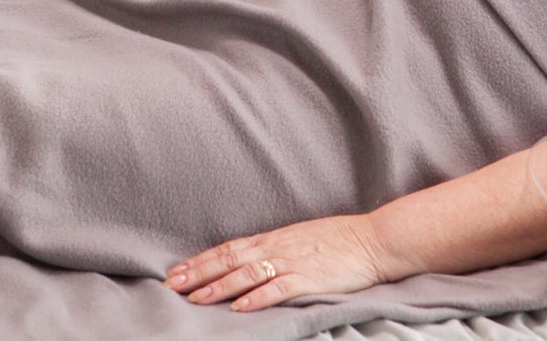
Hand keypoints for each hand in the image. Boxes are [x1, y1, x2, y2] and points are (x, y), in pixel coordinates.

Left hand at [165, 213, 389, 312]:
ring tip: (196, 298)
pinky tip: (239, 307)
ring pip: (248, 274)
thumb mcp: (302, 237)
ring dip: (220, 286)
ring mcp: (293, 262)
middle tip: (172, 284)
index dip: (202, 260)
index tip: (177, 270)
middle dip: (199, 272)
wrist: (375, 239)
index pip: (230, 248)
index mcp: (276, 238)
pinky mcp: (310, 278)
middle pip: (230, 259)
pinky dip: (257, 298)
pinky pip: (279, 288)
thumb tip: (251, 259)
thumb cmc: (342, 239)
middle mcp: (278, 248)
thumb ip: (277, 248)